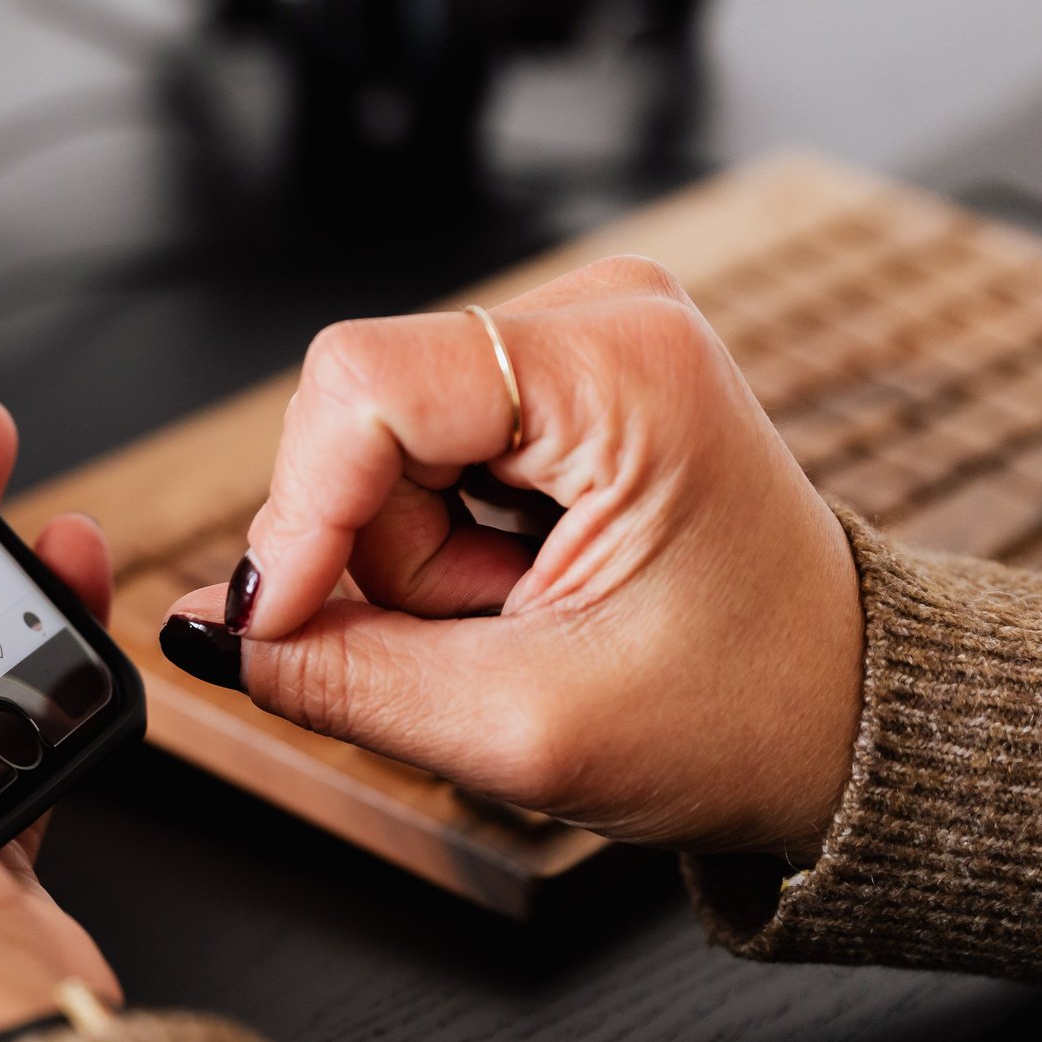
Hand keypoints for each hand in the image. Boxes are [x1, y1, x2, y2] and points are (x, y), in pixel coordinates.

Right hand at [159, 257, 862, 861]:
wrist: (841, 719)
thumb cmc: (744, 713)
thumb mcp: (522, 724)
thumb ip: (336, 677)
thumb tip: (200, 633)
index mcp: (626, 368)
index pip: (362, 381)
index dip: (297, 513)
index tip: (284, 624)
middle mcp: (604, 317)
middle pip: (360, 414)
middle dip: (375, 553)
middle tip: (481, 634)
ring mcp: (579, 339)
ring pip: (375, 441)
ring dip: (408, 558)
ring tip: (519, 615)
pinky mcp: (555, 380)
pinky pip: (413, 450)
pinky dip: (433, 540)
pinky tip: (518, 584)